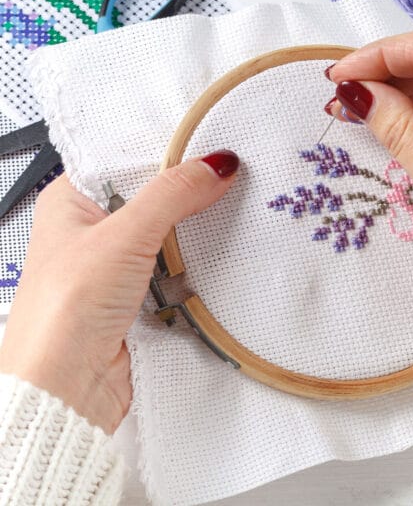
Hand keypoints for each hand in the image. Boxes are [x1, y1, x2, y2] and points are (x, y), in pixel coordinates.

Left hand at [0, 150, 238, 432]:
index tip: (209, 147)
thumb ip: (172, 194)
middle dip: (187, 193)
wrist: (67, 389)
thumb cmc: (63, 312)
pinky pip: (176, 265)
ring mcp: (118, 261)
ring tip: (224, 213)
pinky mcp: (139, 292)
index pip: (128, 157)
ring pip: (168, 231)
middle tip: (226, 179)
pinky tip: (213, 253)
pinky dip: (195, 262)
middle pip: (153, 195)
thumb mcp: (122, 236)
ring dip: (193, 231)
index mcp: (72, 200)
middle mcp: (94, 228)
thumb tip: (216, 165)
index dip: (168, 150)